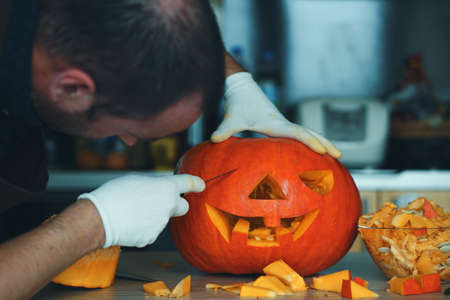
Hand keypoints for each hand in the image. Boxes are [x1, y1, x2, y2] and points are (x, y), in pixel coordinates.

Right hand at [78, 174, 204, 247]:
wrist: (100, 218)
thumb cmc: (115, 194)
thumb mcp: (138, 179)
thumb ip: (155, 183)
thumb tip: (160, 188)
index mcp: (166, 188)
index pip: (188, 183)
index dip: (196, 183)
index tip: (201, 185)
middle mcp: (168, 206)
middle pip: (183, 206)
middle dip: (175, 204)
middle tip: (160, 201)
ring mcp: (161, 224)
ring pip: (163, 219)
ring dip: (154, 215)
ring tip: (133, 210)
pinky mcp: (151, 237)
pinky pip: (151, 230)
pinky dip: (144, 227)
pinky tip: (130, 222)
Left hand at [211, 72, 340, 157]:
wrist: (241, 88)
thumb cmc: (237, 103)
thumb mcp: (231, 118)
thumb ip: (224, 130)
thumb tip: (214, 140)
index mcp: (274, 122)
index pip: (296, 133)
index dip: (310, 141)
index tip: (322, 150)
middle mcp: (282, 122)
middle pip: (308, 132)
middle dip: (324, 142)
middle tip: (339, 154)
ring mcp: (282, 123)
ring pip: (306, 131)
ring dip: (321, 140)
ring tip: (335, 153)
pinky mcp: (279, 124)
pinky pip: (298, 133)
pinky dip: (309, 140)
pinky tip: (313, 150)